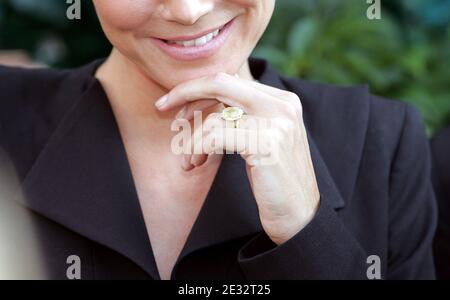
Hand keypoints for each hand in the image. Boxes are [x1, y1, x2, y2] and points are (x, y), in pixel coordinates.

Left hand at [155, 73, 319, 244]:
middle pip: (221, 83)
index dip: (198, 89)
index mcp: (281, 100)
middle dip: (185, 93)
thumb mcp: (261, 139)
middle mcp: (282, 105)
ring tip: (189, 161)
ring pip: (213, 117)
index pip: (230, 80)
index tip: (174, 104)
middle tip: (162, 108)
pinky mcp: (267, 143)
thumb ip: (242, 115)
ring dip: (191, 140)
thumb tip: (201, 98)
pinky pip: (214, 137)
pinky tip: (194, 164)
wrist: (299, 216)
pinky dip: (196, 149)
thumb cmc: (273, 180)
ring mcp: (277, 122)